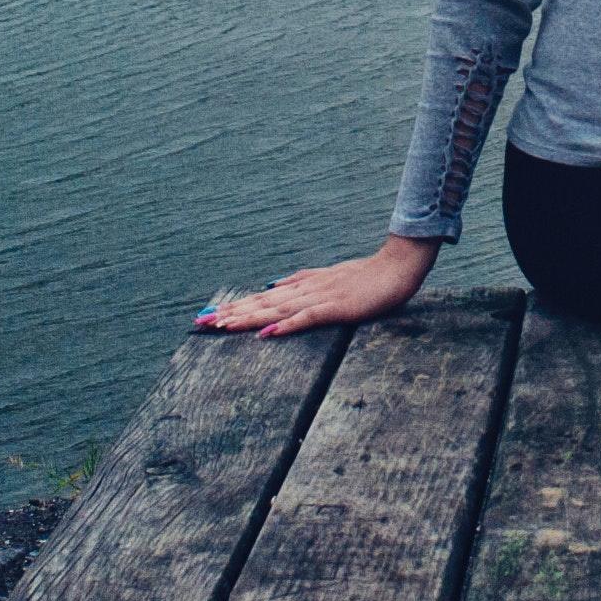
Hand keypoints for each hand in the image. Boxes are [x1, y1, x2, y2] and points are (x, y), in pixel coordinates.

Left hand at [197, 237, 440, 338]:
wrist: (398, 266)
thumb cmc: (367, 275)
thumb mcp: (329, 276)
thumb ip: (302, 280)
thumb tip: (273, 284)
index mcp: (304, 285)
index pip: (263, 298)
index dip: (236, 306)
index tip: (210, 315)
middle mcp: (306, 290)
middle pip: (262, 304)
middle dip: (231, 314)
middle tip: (202, 322)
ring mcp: (320, 297)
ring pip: (276, 310)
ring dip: (248, 318)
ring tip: (223, 326)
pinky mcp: (336, 307)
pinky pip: (306, 318)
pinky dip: (285, 326)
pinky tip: (267, 334)